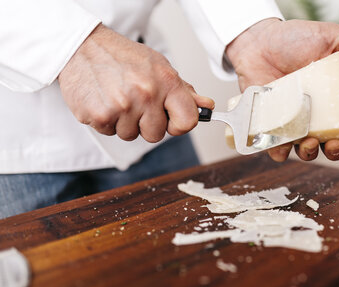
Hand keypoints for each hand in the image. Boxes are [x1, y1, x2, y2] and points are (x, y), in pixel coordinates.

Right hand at [59, 24, 213, 142]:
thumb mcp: (159, 67)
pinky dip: (107, 121)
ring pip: (131, 135)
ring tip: (118, 98)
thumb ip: (183, 90)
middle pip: (156, 134)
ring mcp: (122, 107)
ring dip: (125, 122)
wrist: (81, 47)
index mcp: (166, 82)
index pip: (188, 121)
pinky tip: (104, 100)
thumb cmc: (123, 57)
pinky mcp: (100, 116)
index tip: (171, 119)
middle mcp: (146, 94)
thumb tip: (206, 106)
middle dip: (146, 123)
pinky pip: (111, 133)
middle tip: (136, 102)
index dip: (179, 125)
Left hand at [226, 19, 338, 161]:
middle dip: (335, 151)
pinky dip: (278, 150)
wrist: (260, 41)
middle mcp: (317, 116)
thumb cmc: (296, 38)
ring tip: (306, 142)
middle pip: (331, 144)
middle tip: (332, 143)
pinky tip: (280, 142)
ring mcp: (294, 122)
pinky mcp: (271, 125)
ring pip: (305, 151)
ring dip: (309, 153)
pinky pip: (275, 146)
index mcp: (336, 100)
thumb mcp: (333, 35)